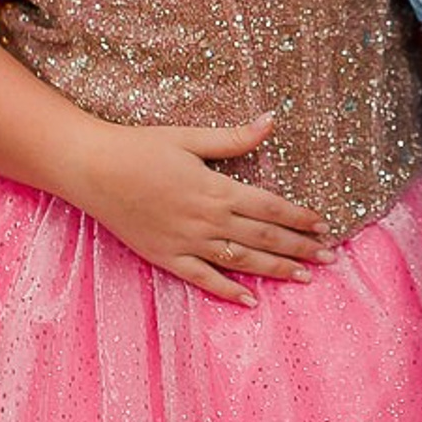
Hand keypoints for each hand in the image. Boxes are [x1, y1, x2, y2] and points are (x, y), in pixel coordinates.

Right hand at [74, 113, 330, 304]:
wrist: (92, 169)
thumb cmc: (140, 147)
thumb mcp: (189, 137)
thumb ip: (234, 138)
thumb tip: (271, 121)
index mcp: (216, 189)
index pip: (270, 207)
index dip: (299, 218)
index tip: (323, 226)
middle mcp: (207, 220)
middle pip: (264, 237)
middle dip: (299, 248)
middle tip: (329, 259)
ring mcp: (187, 242)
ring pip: (241, 260)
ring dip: (275, 270)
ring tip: (305, 278)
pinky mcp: (166, 257)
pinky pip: (203, 279)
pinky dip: (228, 291)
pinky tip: (250, 300)